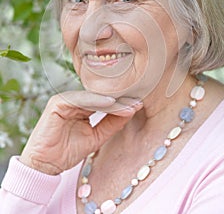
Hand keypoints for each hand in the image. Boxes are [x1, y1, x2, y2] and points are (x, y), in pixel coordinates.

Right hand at [19, 91, 142, 174]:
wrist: (45, 165)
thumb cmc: (68, 151)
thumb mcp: (96, 137)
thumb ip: (112, 124)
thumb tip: (131, 110)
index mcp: (83, 107)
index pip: (105, 101)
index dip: (122, 103)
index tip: (139, 104)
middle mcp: (74, 100)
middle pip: (100, 97)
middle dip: (120, 100)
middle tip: (138, 101)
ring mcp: (65, 100)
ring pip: (93, 97)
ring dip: (111, 100)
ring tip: (128, 103)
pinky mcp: (58, 102)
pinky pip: (80, 99)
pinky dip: (96, 101)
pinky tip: (110, 102)